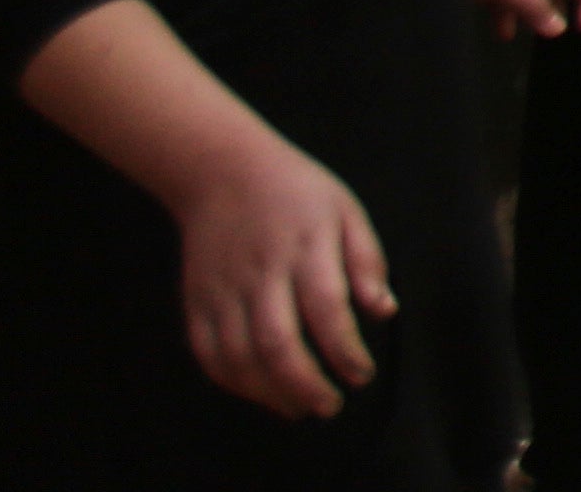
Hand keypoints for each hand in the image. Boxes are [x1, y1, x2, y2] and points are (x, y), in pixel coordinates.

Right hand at [170, 137, 390, 419]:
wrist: (222, 172)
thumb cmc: (297, 192)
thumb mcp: (347, 211)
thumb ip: (367, 262)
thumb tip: (384, 311)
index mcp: (306, 247)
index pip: (327, 309)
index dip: (345, 350)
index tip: (362, 375)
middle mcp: (261, 272)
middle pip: (277, 343)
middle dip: (306, 384)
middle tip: (331, 406)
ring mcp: (222, 289)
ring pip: (238, 357)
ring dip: (269, 393)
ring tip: (300, 408)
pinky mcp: (196, 301)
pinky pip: (208, 353)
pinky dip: (233, 382)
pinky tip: (261, 392)